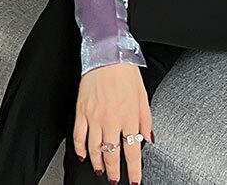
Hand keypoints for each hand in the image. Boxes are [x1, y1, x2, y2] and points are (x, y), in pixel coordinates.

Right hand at [74, 63, 152, 183]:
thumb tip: (148, 139)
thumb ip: (146, 119)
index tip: (134, 180)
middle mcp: (111, 120)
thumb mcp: (143, 95)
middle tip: (115, 179)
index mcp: (129, 116)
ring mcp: (94, 117)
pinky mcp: (81, 112)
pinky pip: (78, 137)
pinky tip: (84, 155)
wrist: (108, 54)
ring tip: (101, 170)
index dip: (134, 169)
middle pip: (112, 154)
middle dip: (114, 171)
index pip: (132, 151)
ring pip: (95, 149)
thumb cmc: (126, 72)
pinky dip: (80, 150)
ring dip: (98, 164)